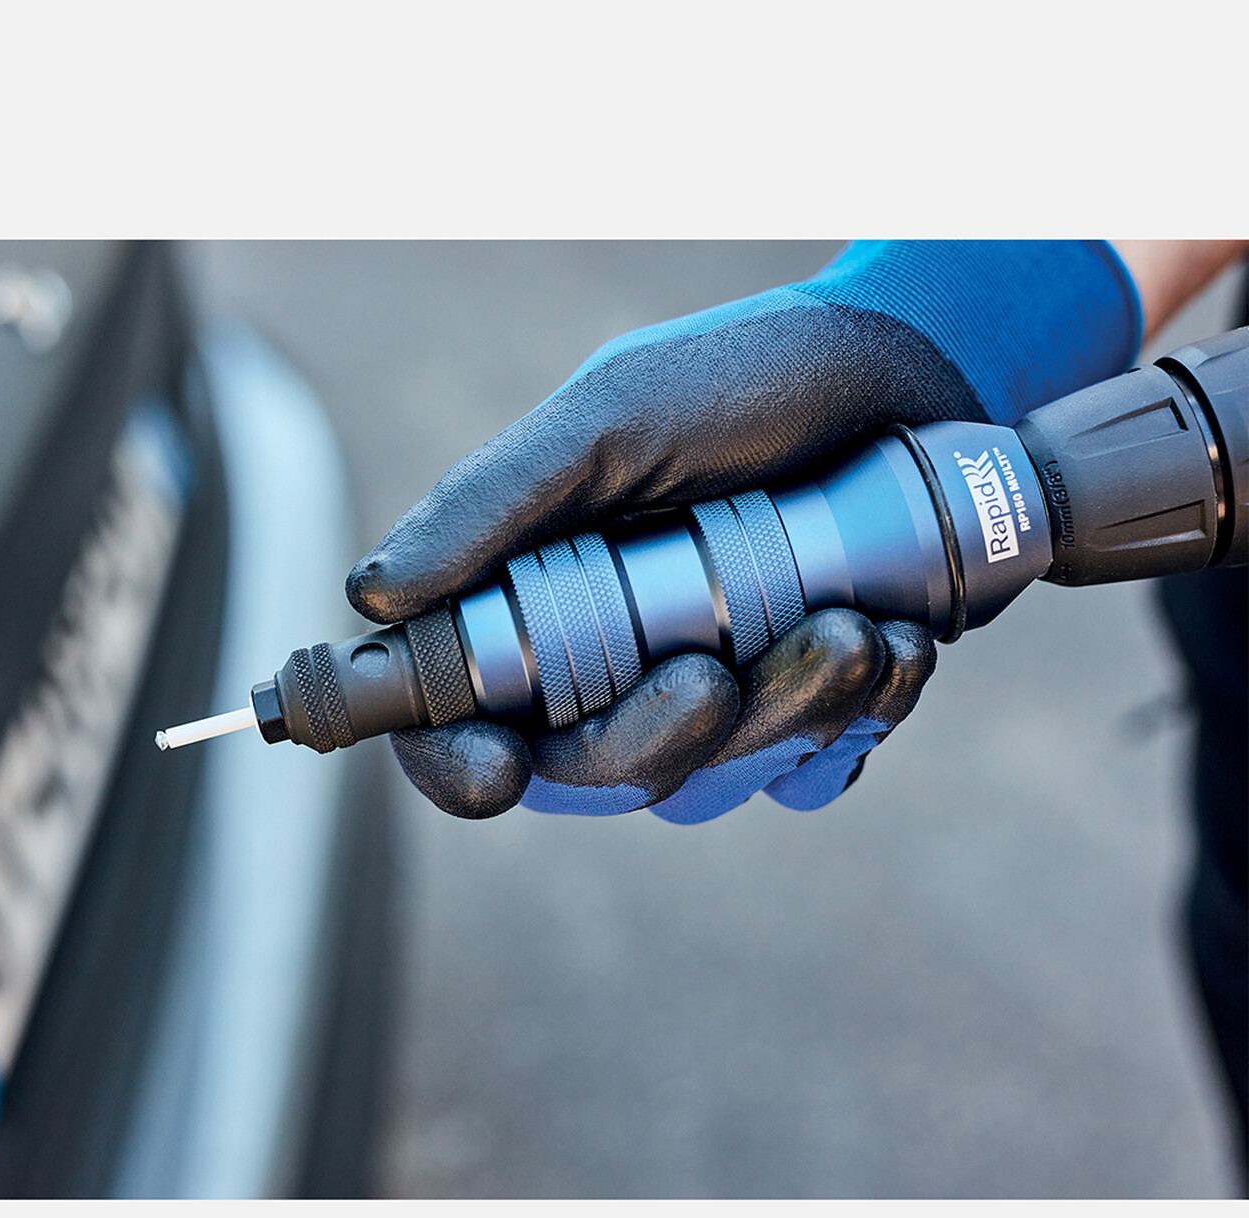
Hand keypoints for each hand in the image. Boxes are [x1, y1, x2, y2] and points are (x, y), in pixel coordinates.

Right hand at [351, 241, 1140, 820]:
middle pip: (588, 771)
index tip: (496, 766)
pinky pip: (814, 770)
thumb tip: (371, 594)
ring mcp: (713, 688)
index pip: (459, 717)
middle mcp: (615, 658)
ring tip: (855, 626)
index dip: (459, 763)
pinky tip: (899, 641)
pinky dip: (860, 719)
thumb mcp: (614, 418)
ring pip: (710, 780)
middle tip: (714, 675)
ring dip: (784, 716)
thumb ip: (495, 503)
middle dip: (653, 738)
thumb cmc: (751, 377)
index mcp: (539, 594)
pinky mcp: (805, 703)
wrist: (917, 366)